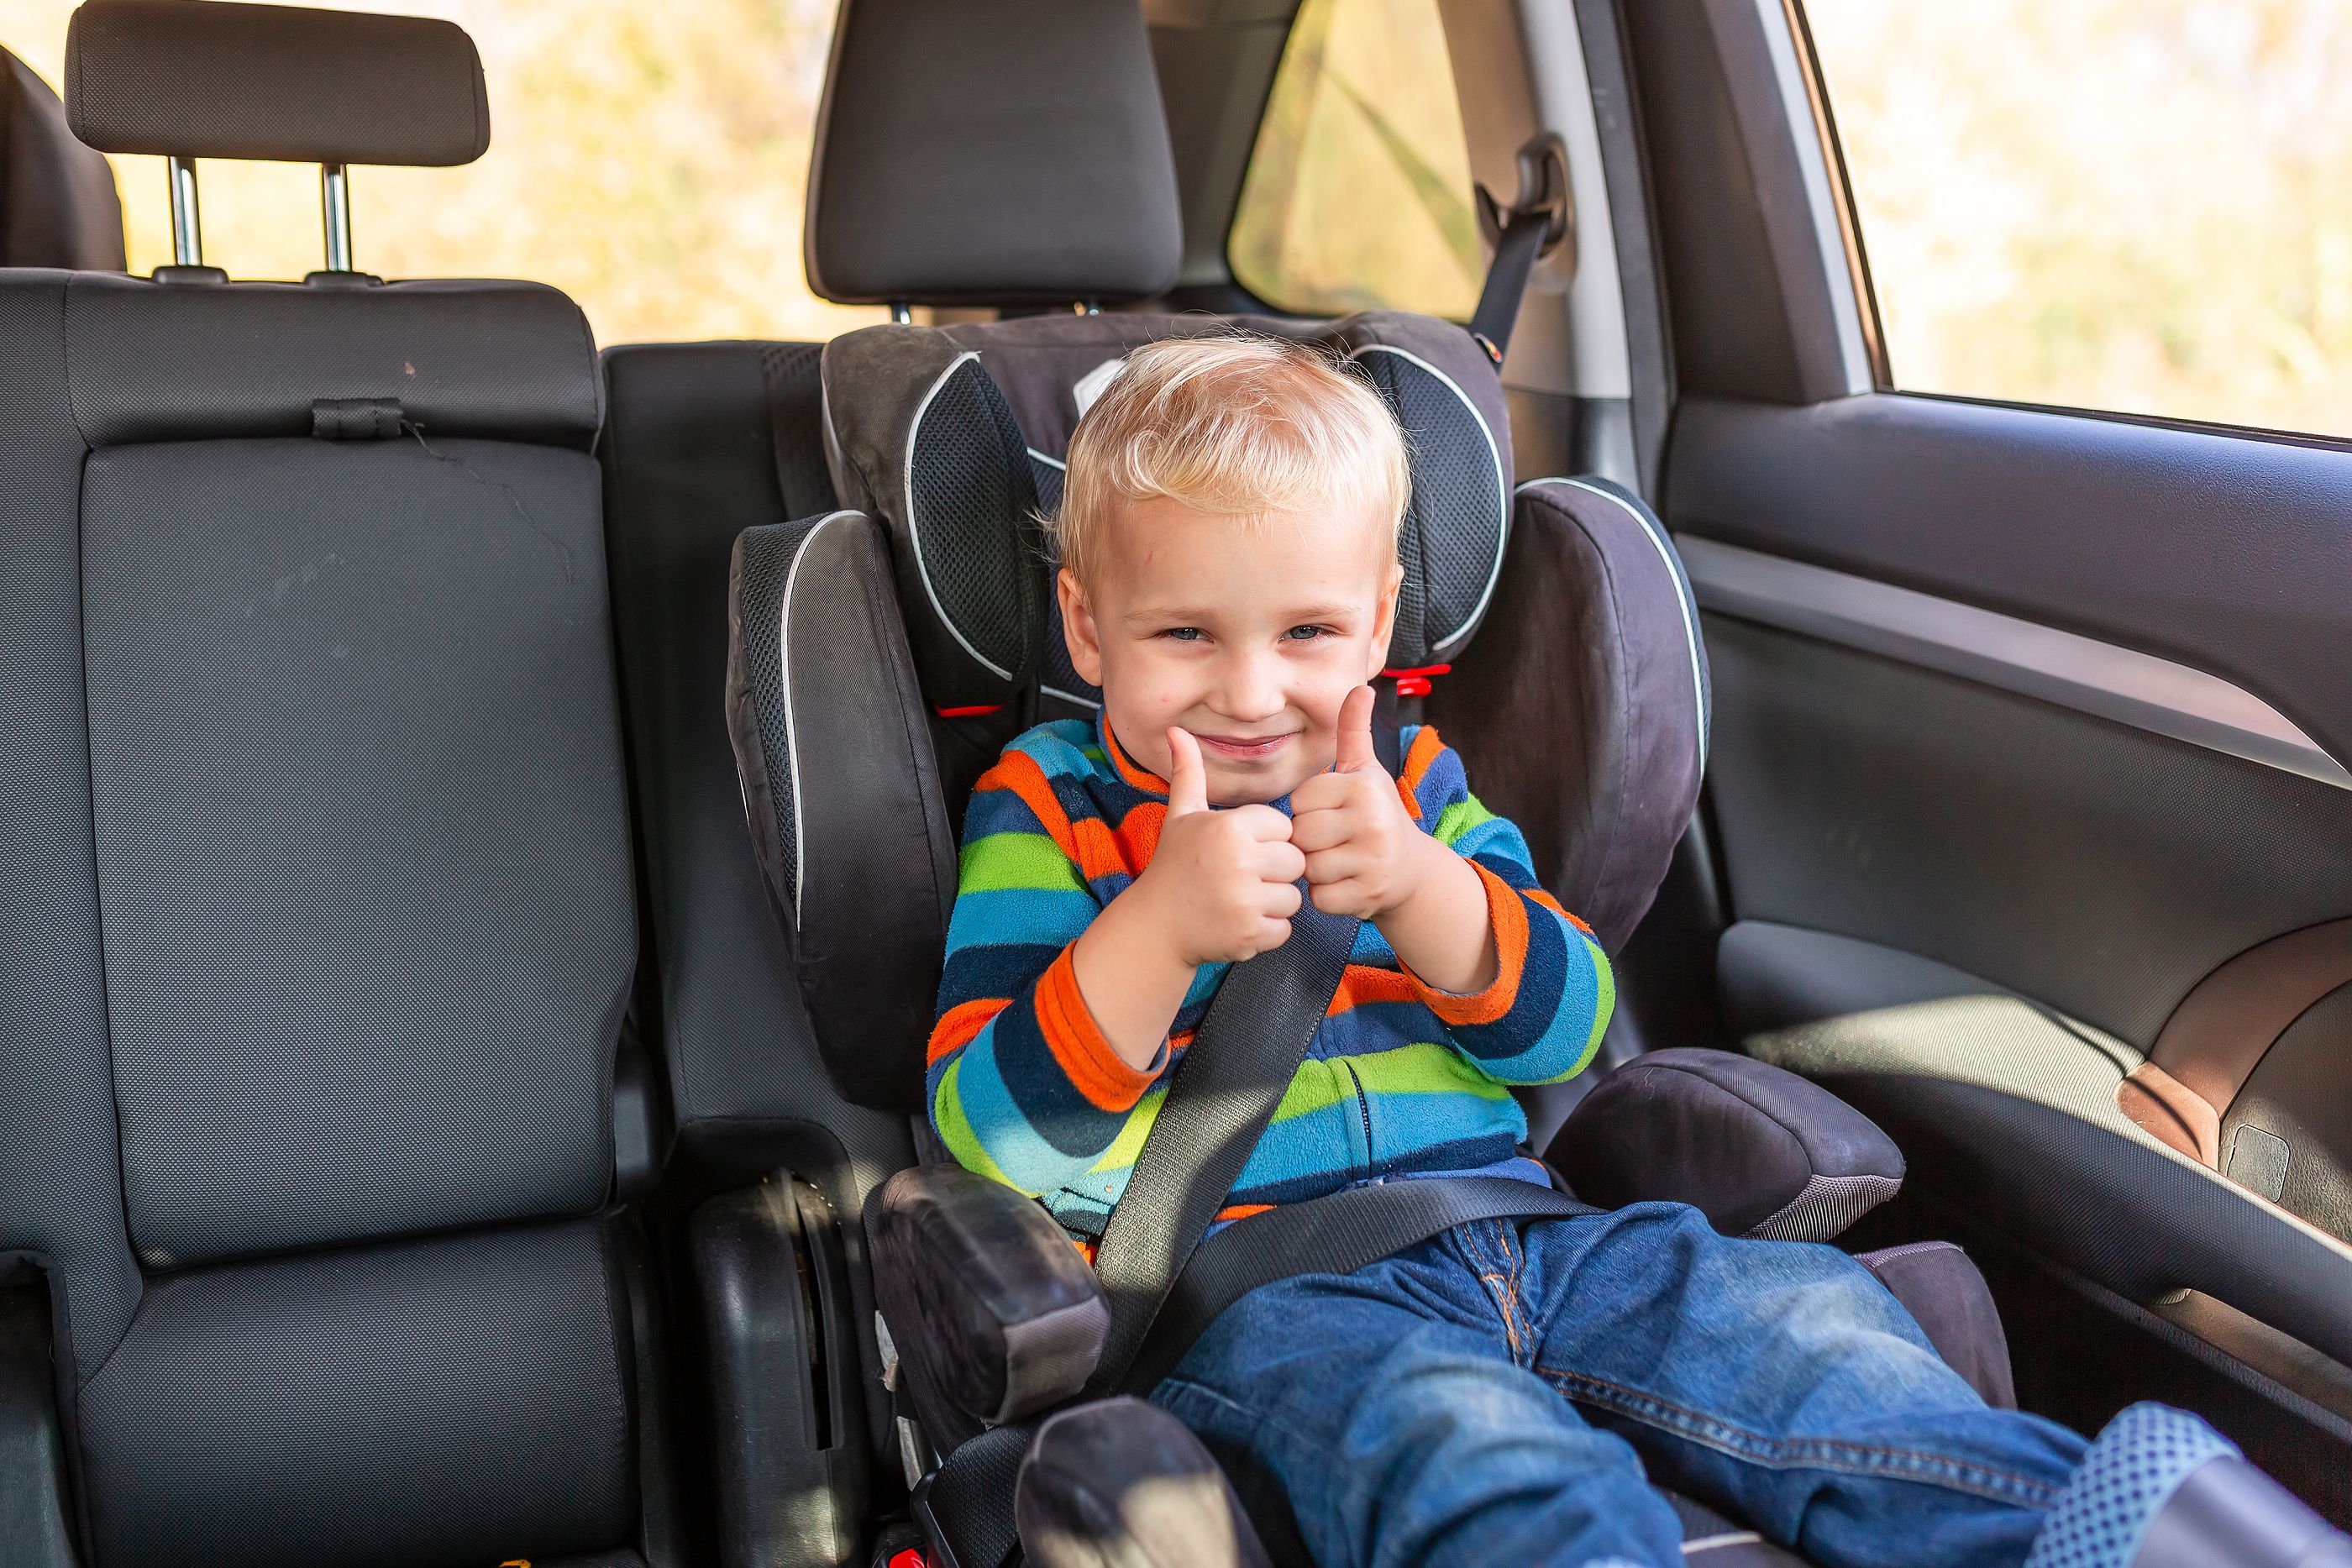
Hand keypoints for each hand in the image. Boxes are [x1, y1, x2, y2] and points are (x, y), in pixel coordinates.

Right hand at [1140, 726, 1303, 964]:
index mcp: (1229, 827)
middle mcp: (1239, 861)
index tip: (1240, 851)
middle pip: (1295, 862)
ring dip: (1273, 903)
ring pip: (1293, 897)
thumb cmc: (1174, 866)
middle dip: (1275, 872)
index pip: (1285, 827)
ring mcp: (1245, 900)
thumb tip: (1176, 730)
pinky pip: (1286, 929)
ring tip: (1241, 900)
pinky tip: (1240, 921)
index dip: (1267, 840)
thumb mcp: (1181, 816)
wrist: (1156, 926)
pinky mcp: (1250, 934)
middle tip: (1243, 878)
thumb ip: (1189, 772)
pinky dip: (1268, 930)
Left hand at [1290, 685, 1430, 919]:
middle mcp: (1372, 821)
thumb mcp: (1366, 770)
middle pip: (1301, 834)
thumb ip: (1354, 730)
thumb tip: (1359, 685)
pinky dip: (1327, 896)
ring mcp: (1373, 861)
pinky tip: (1347, 883)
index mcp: (1364, 786)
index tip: (1336, 813)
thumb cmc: (1376, 813)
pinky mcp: (1368, 895)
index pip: (1301, 800)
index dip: (1311, 810)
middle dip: (1311, 841)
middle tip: (1338, 840)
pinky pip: (1319, 898)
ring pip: (1308, 868)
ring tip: (1342, 860)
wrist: (1410, 870)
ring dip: (1318, 869)